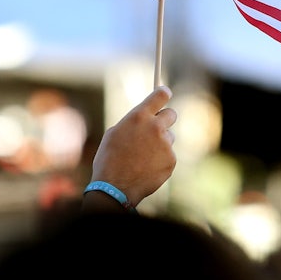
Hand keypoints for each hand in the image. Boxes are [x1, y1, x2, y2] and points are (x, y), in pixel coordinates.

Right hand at [89, 85, 176, 207]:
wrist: (114, 187)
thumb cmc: (109, 160)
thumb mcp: (115, 134)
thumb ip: (134, 123)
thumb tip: (145, 119)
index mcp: (139, 117)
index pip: (160, 96)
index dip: (163, 93)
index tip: (165, 92)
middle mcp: (155, 127)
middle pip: (171, 114)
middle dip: (165, 119)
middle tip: (156, 128)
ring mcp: (165, 144)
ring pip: (169, 137)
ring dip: (160, 143)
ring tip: (143, 157)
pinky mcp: (171, 159)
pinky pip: (168, 155)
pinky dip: (160, 160)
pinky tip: (146, 168)